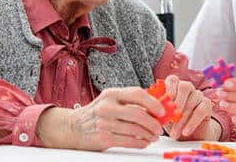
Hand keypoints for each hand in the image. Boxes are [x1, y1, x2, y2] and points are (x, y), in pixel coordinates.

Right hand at [36, 87, 164, 150]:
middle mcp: (107, 107)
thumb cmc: (98, 113)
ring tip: (153, 136)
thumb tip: (157, 105)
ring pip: (135, 129)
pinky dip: (140, 142)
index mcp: (111, 93)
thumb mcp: (111, 100)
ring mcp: (104, 123)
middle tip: (160, 128)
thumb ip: (130, 101)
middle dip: (153, 122)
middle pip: (138, 114)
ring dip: (149, 134)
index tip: (162, 110)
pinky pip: (128, 141)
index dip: (153, 102)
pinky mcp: (103, 138)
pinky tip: (144, 142)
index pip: (137, 94)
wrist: (73, 127)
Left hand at [163, 75, 217, 140]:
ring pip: (192, 102)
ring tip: (174, 133)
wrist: (189, 134)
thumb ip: (157, 109)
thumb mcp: (162, 115)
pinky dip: (192, 122)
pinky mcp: (207, 104)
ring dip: (182, 120)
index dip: (169, 90)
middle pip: (185, 87)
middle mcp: (187, 87)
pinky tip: (186, 131)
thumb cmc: (172, 121)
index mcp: (174, 85)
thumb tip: (150, 108)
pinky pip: (201, 111)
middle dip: (177, 104)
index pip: (173, 80)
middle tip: (171, 119)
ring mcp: (198, 94)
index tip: (164, 104)